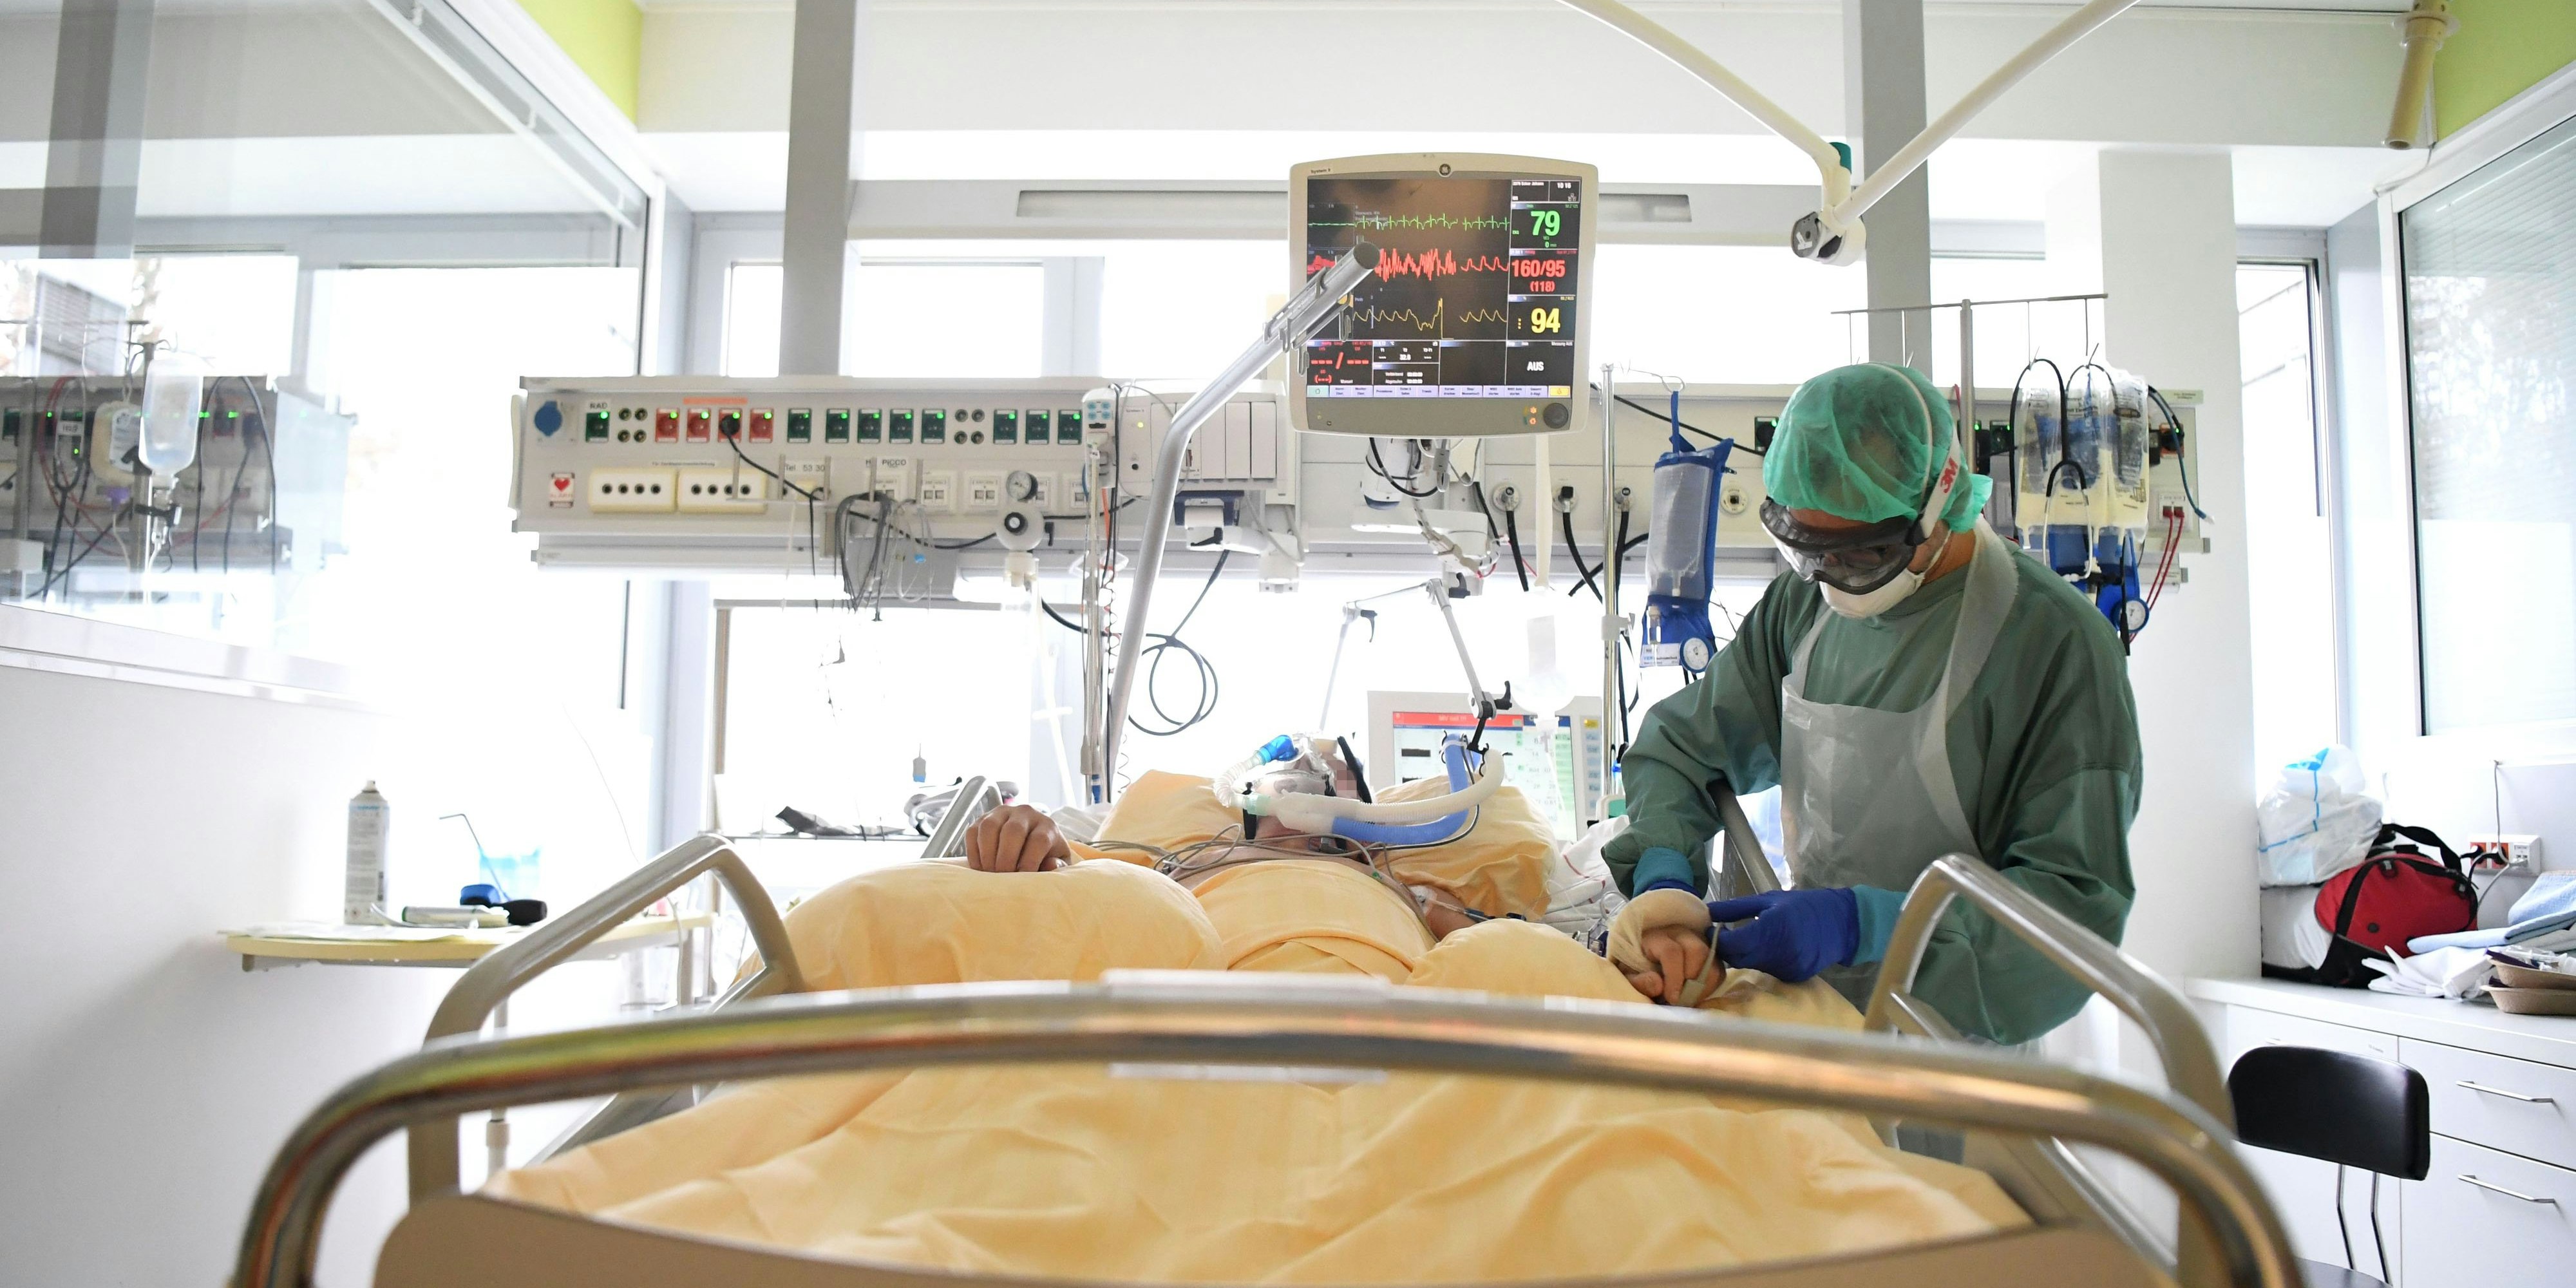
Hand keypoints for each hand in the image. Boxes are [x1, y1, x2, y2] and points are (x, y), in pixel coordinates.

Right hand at [964, 804, 1069, 872]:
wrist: (1030, 841)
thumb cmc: (1044, 856)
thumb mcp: (1056, 862)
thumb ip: (1057, 866)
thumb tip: (1050, 865)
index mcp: (1046, 825)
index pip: (1039, 840)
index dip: (1030, 861)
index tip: (1022, 878)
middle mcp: (1024, 813)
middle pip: (1013, 831)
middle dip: (1006, 858)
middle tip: (1003, 877)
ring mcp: (1001, 813)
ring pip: (989, 827)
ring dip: (988, 854)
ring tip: (990, 873)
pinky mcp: (982, 818)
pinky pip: (973, 832)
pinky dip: (974, 853)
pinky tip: (980, 868)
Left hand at [1606, 887, 1712, 1003]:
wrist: (1642, 955)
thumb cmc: (1634, 965)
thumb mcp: (1628, 974)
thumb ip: (1638, 981)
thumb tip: (1658, 986)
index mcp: (1656, 936)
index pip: (1671, 951)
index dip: (1674, 977)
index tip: (1672, 999)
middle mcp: (1680, 933)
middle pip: (1697, 951)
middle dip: (1692, 980)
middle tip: (1683, 1000)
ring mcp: (1698, 940)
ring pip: (1712, 959)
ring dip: (1705, 985)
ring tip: (1690, 1000)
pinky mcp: (1709, 952)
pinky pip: (1719, 968)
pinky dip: (1711, 985)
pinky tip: (1697, 995)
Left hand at [1707, 888, 1858, 982]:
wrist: (1842, 923)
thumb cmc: (1802, 905)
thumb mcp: (1768, 900)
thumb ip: (1736, 908)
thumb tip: (1707, 912)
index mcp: (1771, 930)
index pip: (1732, 945)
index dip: (1717, 939)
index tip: (1711, 930)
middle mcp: (1778, 953)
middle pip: (1738, 959)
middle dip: (1728, 949)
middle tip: (1726, 935)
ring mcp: (1787, 968)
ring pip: (1751, 966)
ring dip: (1744, 955)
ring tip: (1747, 939)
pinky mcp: (1793, 977)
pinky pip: (1767, 971)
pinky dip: (1762, 961)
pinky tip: (1768, 948)